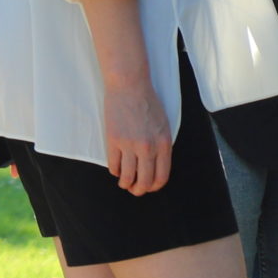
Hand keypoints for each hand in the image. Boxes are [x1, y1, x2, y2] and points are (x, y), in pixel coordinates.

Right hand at [101, 77, 173, 194]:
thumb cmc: (148, 103)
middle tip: (135, 190)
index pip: (162, 176)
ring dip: (125, 183)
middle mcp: (148, 148)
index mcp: (164, 144)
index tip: (149, 187)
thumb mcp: (164, 126)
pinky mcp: (113, 140)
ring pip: (127, 175)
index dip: (154, 186)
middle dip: (139, 190)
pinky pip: (114, 164)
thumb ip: (161, 145)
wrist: (129, 86)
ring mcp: (130, 144)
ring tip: (123, 183)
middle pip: (145, 180)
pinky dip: (114, 170)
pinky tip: (115, 169)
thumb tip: (154, 163)